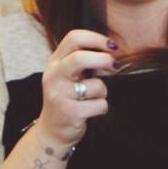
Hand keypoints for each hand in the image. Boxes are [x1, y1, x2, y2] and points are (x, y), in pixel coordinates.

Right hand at [37, 30, 118, 146]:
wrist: (52, 130)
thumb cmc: (66, 98)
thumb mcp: (67, 74)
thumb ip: (84, 60)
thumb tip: (112, 48)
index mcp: (55, 62)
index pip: (74, 38)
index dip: (97, 39)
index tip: (113, 46)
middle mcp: (54, 76)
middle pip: (80, 58)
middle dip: (104, 60)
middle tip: (115, 65)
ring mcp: (60, 94)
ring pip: (96, 85)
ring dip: (103, 92)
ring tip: (93, 98)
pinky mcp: (70, 112)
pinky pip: (100, 105)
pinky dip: (102, 108)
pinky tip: (91, 111)